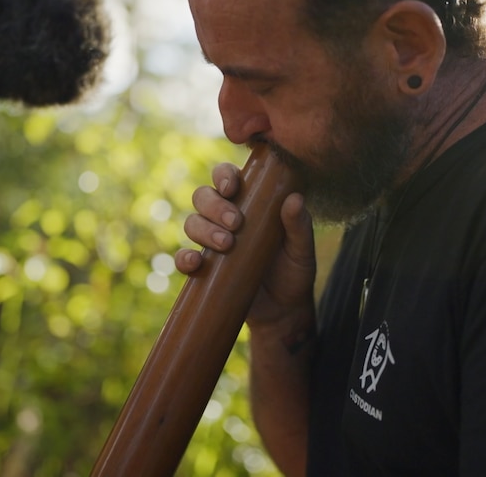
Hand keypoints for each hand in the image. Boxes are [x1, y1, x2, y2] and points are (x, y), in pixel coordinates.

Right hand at [174, 162, 316, 327]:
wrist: (284, 310)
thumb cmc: (294, 271)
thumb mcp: (302, 249)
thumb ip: (299, 225)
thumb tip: (295, 199)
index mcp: (248, 202)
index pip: (226, 176)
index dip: (223, 175)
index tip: (232, 187)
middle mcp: (224, 218)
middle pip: (203, 196)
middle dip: (214, 206)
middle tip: (235, 223)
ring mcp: (211, 243)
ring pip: (192, 222)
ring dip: (203, 229)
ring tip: (226, 244)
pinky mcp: (203, 269)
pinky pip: (183, 258)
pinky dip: (184, 258)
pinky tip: (196, 262)